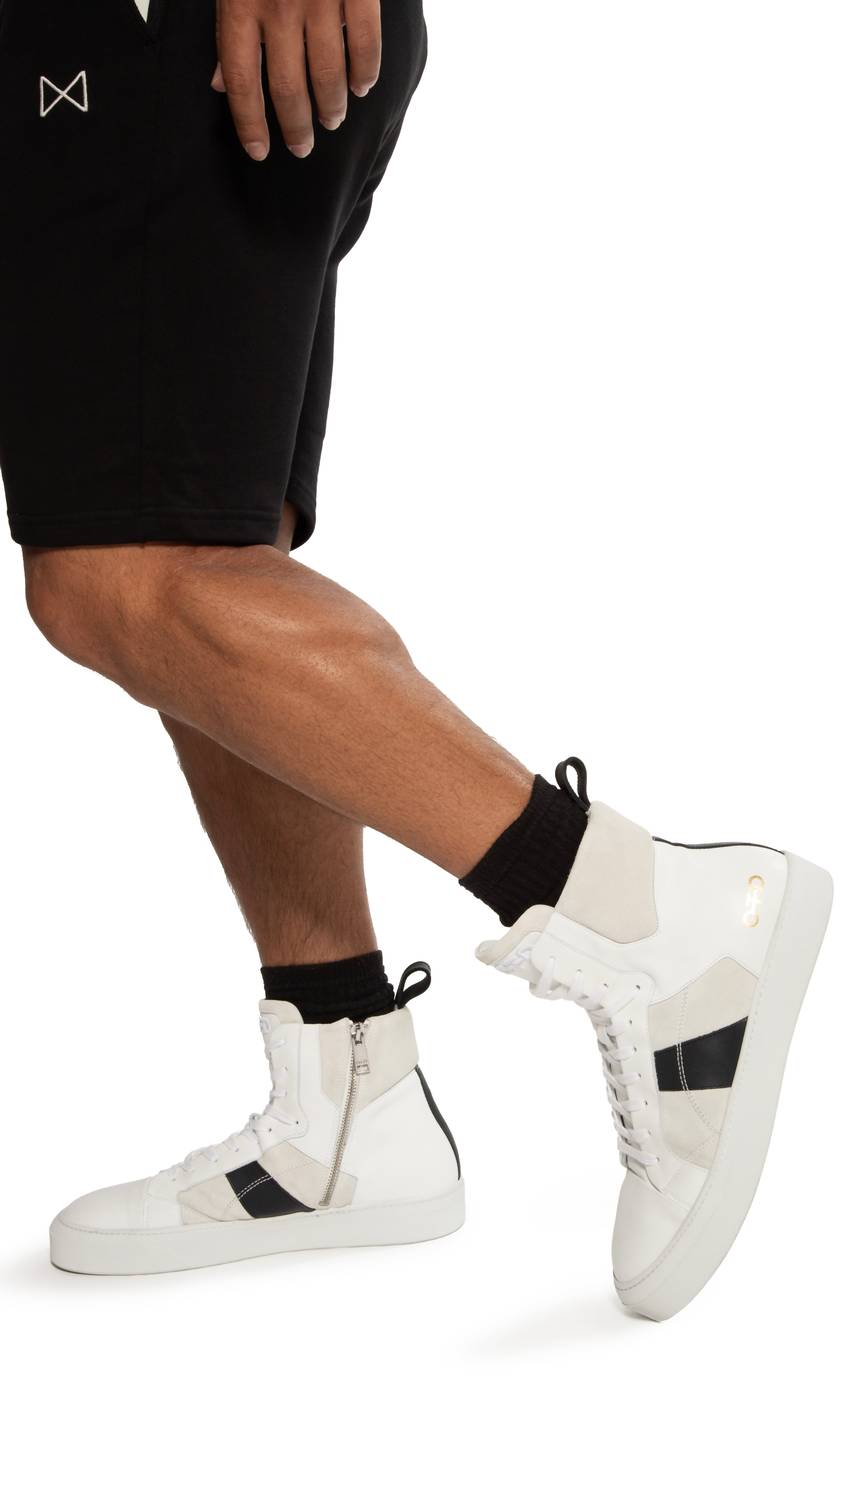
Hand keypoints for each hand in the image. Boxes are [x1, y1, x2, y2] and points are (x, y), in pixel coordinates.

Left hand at [213, 0, 381, 161]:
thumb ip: (228, 27)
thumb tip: (220, 84)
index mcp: (240, 4)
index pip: (242, 81)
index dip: (249, 123)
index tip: (259, 151)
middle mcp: (278, 5)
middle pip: (287, 87)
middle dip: (296, 126)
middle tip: (302, 146)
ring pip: (327, 72)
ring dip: (331, 105)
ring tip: (332, 119)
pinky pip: (365, 43)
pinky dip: (365, 72)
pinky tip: (362, 87)